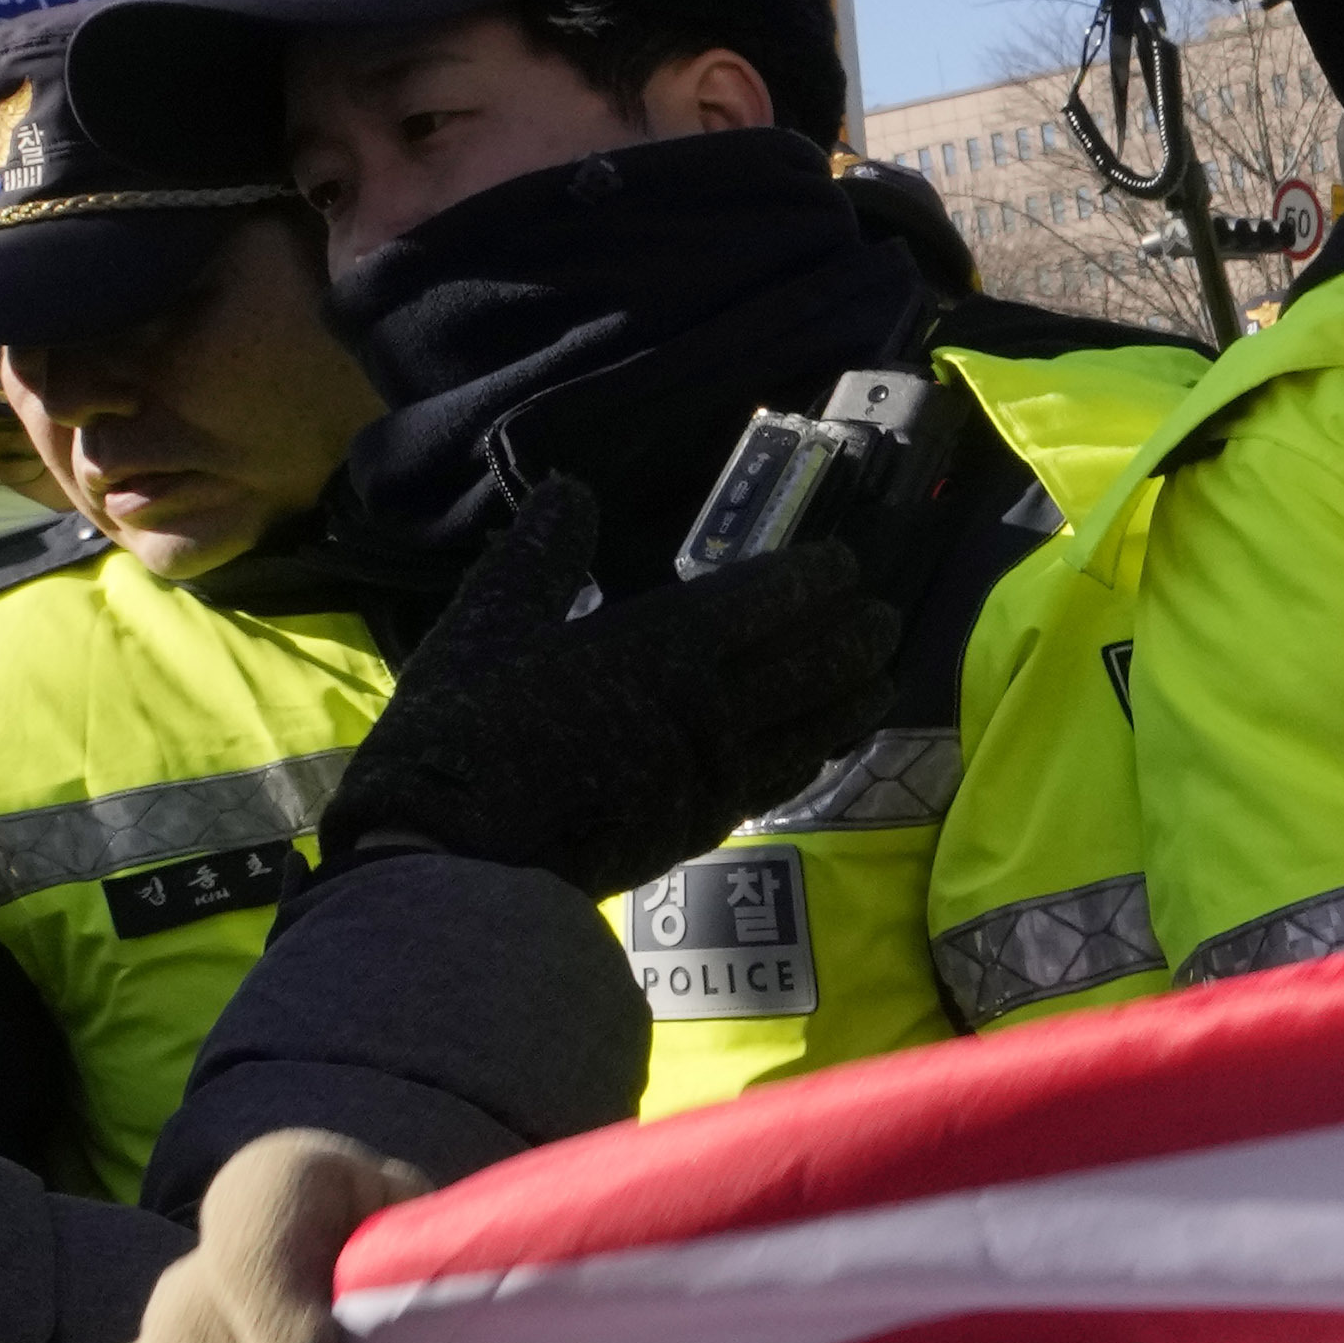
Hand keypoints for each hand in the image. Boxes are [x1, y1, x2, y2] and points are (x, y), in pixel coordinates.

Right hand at [316, 472, 888, 899]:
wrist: (456, 855)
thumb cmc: (465, 728)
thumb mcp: (491, 620)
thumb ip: (542, 552)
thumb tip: (572, 487)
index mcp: (664, 645)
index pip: (766, 600)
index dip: (814, 578)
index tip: (846, 562)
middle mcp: (710, 708)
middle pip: (809, 665)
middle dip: (856, 637)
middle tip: (886, 617)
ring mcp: (712, 775)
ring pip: (809, 729)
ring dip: (852, 700)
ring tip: (884, 679)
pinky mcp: (698, 828)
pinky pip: (778, 783)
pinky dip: (812, 757)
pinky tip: (820, 751)